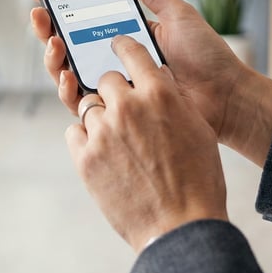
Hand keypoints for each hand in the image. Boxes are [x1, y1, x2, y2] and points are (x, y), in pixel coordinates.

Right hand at [28, 0, 271, 166]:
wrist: (225, 97)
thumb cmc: (207, 57)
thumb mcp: (178, 14)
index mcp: (125, 35)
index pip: (83, 17)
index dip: (59, 3)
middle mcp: (113, 59)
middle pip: (67, 42)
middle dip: (46, 27)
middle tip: (39, 12)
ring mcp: (112, 85)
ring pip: (67, 71)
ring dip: (52, 56)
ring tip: (53, 40)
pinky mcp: (116, 111)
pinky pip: (81, 102)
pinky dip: (67, 88)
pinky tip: (66, 74)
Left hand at [66, 36, 227, 252]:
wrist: (181, 226)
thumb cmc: (197, 180)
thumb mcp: (195, 128)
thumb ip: (172, 99)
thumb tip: (157, 83)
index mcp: (159, 94)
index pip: (132, 52)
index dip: (123, 47)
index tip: (116, 46)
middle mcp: (127, 107)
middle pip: (105, 80)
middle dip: (112, 91)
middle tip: (122, 109)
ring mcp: (103, 132)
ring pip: (88, 106)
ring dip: (100, 118)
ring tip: (117, 140)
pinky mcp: (85, 157)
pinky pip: (74, 133)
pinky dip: (85, 139)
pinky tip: (102, 153)